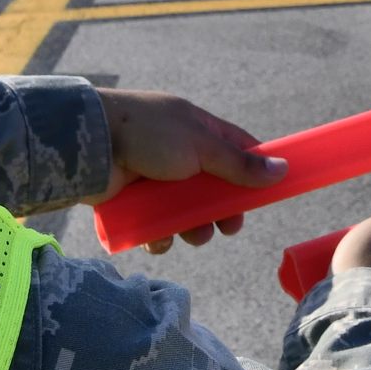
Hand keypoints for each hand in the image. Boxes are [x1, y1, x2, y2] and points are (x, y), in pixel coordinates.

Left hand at [100, 89, 284, 251]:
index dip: (253, 170)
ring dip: (193, 228)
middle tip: (228, 227)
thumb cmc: (147, 134)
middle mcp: (177, 153)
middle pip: (212, 188)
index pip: (235, 148)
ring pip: (184, 211)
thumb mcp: (200, 147)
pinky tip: (159, 239)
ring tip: (193, 235)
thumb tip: (282, 169)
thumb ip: (238, 164)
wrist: (88, 143)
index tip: (266, 194)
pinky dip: (159, 235)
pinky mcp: (131, 201)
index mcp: (195, 129)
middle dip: (221, 211)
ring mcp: (153, 178)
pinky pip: (154, 224)